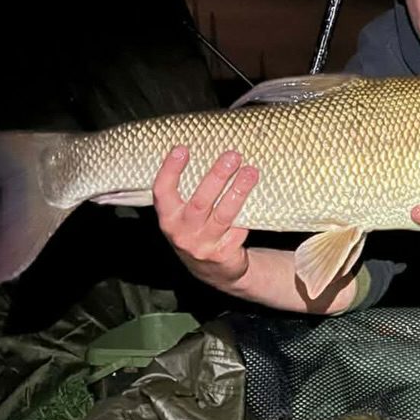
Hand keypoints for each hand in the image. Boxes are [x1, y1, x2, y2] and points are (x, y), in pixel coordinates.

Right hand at [153, 147, 257, 288]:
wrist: (213, 271)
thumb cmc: (198, 230)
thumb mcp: (184, 214)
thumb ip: (189, 190)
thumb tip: (209, 150)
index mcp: (169, 217)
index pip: (162, 192)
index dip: (170, 170)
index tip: (182, 149)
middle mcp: (182, 232)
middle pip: (200, 202)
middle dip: (217, 177)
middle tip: (233, 156)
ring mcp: (202, 245)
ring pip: (223, 215)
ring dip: (238, 191)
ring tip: (251, 172)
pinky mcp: (223, 255)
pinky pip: (238, 230)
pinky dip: (247, 215)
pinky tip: (257, 198)